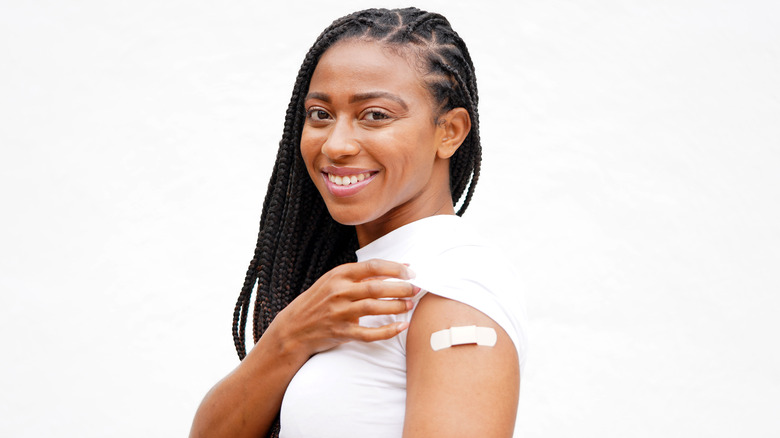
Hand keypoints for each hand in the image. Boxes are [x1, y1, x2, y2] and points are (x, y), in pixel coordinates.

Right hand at [273, 259, 418, 356]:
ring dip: (397, 306)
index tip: (411, 271)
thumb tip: (398, 268)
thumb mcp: (334, 281)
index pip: (373, 266)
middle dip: (401, 288)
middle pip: (377, 287)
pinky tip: (401, 326)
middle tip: (417, 289)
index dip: (395, 268)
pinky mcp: (342, 333)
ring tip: (410, 305)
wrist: (294, 328)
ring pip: (374, 307)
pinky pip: (369, 333)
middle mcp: (339, 292)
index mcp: (339, 275)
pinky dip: (387, 330)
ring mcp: (339, 313)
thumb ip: (362, 275)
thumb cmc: (320, 300)